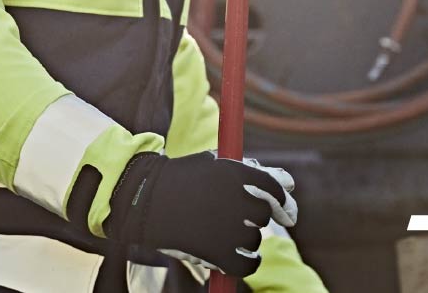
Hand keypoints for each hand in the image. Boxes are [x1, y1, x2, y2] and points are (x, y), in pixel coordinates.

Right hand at [97, 151, 297, 277]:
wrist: (138, 201)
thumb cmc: (175, 181)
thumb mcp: (211, 165)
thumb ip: (250, 171)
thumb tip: (289, 184)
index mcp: (236, 173)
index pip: (275, 187)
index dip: (283, 201)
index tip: (285, 212)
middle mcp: (237, 199)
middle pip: (264, 215)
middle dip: (255, 219)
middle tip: (236, 220)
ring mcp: (229, 228)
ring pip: (254, 239)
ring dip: (243, 239)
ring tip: (213, 231)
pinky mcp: (220, 252)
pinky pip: (249, 263)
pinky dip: (247, 262)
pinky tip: (236, 257)